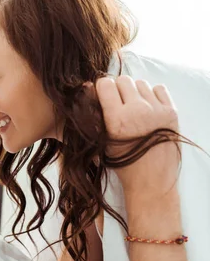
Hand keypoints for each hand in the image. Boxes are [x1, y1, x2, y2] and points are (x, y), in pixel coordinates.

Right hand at [95, 76, 179, 196]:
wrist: (152, 180)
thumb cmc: (124, 164)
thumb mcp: (102, 142)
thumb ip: (95, 117)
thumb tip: (87, 89)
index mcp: (116, 120)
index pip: (104, 84)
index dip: (102, 89)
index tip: (103, 97)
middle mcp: (137, 111)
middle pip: (122, 80)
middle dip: (118, 89)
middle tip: (119, 104)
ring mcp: (157, 110)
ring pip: (140, 83)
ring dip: (135, 92)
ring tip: (134, 108)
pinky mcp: (172, 112)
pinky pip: (159, 88)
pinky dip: (152, 95)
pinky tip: (148, 109)